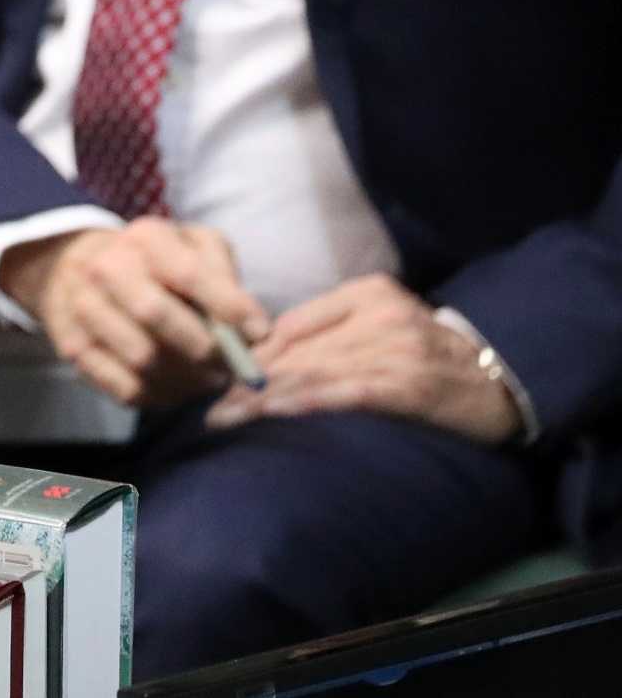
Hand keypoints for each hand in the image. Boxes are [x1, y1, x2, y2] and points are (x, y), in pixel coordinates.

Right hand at [0, 219, 268, 408]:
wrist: (83, 267)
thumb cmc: (160, 263)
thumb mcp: (198, 249)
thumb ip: (227, 280)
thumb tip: (254, 332)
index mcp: (145, 237)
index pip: (188, 273)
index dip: (228, 307)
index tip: (260, 334)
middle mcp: (105, 266)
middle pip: (154, 314)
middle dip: (204, 349)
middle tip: (229, 368)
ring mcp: (82, 307)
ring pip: (141, 357)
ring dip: (185, 379)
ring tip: (205, 379)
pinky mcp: (73, 347)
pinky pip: (124, 387)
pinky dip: (160, 396)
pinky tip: (175, 386)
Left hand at [205, 275, 522, 445]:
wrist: (503, 383)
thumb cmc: (431, 359)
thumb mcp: (382, 328)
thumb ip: (332, 334)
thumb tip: (263, 357)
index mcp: (366, 293)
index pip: (291, 324)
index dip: (248, 353)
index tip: (214, 378)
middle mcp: (378, 313)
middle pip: (295, 348)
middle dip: (246, 380)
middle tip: (209, 406)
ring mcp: (394, 347)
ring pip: (312, 371)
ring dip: (263, 398)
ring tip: (226, 418)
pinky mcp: (409, 383)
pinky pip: (344, 391)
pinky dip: (304, 402)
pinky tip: (273, 413)